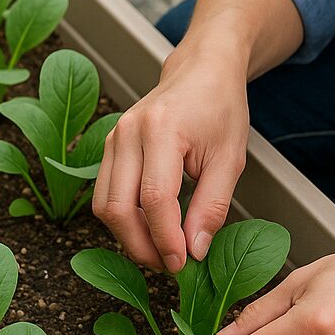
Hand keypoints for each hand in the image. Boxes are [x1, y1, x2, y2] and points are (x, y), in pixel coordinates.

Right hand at [92, 42, 249, 273]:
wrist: (203, 71)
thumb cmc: (220, 107)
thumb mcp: (230, 159)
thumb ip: (211, 206)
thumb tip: (194, 250)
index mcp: (161, 129)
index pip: (154, 199)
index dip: (165, 238)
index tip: (182, 262)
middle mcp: (128, 132)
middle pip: (118, 206)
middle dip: (141, 245)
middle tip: (170, 264)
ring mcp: (113, 137)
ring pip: (104, 204)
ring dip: (128, 236)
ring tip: (160, 250)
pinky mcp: (110, 146)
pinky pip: (105, 192)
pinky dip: (123, 218)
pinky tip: (149, 228)